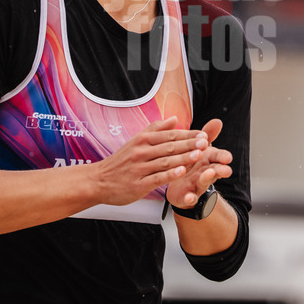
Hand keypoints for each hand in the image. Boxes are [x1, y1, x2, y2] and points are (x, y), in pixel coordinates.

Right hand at [93, 116, 209, 205]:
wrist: (98, 180)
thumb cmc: (120, 161)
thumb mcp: (135, 141)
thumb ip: (156, 129)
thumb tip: (174, 119)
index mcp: (142, 140)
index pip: (169, 135)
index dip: (187, 135)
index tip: (202, 134)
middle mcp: (141, 152)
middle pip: (169, 146)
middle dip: (189, 144)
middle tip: (205, 142)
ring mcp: (139, 168)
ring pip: (165, 161)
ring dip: (183, 157)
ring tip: (199, 154)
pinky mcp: (138, 184)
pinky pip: (156, 178)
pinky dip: (170, 175)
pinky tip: (181, 172)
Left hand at [165, 118, 232, 208]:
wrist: (180, 187)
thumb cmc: (192, 164)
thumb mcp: (199, 149)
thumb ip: (207, 136)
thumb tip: (218, 121)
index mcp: (208, 160)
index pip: (217, 156)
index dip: (222, 157)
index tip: (228, 157)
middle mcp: (205, 173)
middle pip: (215, 170)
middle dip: (220, 170)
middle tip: (226, 170)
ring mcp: (197, 185)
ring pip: (203, 183)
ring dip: (206, 179)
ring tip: (208, 174)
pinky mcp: (187, 196)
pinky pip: (189, 199)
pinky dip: (190, 198)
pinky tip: (189, 198)